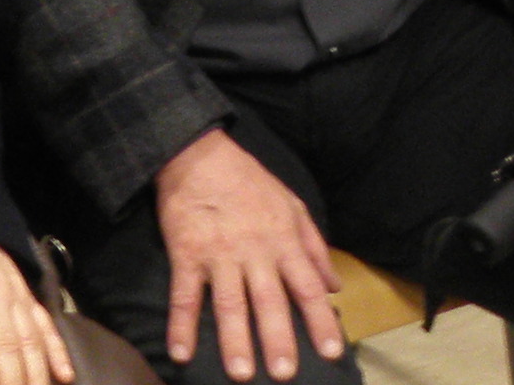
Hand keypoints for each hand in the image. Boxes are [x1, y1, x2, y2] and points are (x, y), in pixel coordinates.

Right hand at [152, 127, 342, 382]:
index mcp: (283, 241)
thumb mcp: (292, 205)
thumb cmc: (248, 180)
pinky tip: (179, 352)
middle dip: (278, 338)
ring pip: (228, 303)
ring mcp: (218, 254)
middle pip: (269, 301)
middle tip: (284, 373)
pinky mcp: (186, 253)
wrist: (197, 152)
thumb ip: (314, 247)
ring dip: (234, 340)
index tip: (332, 352)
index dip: (321, 320)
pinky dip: (181, 324)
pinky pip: (183, 293)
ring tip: (240, 373)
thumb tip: (334, 287)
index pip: (307, 287)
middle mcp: (254, 252)